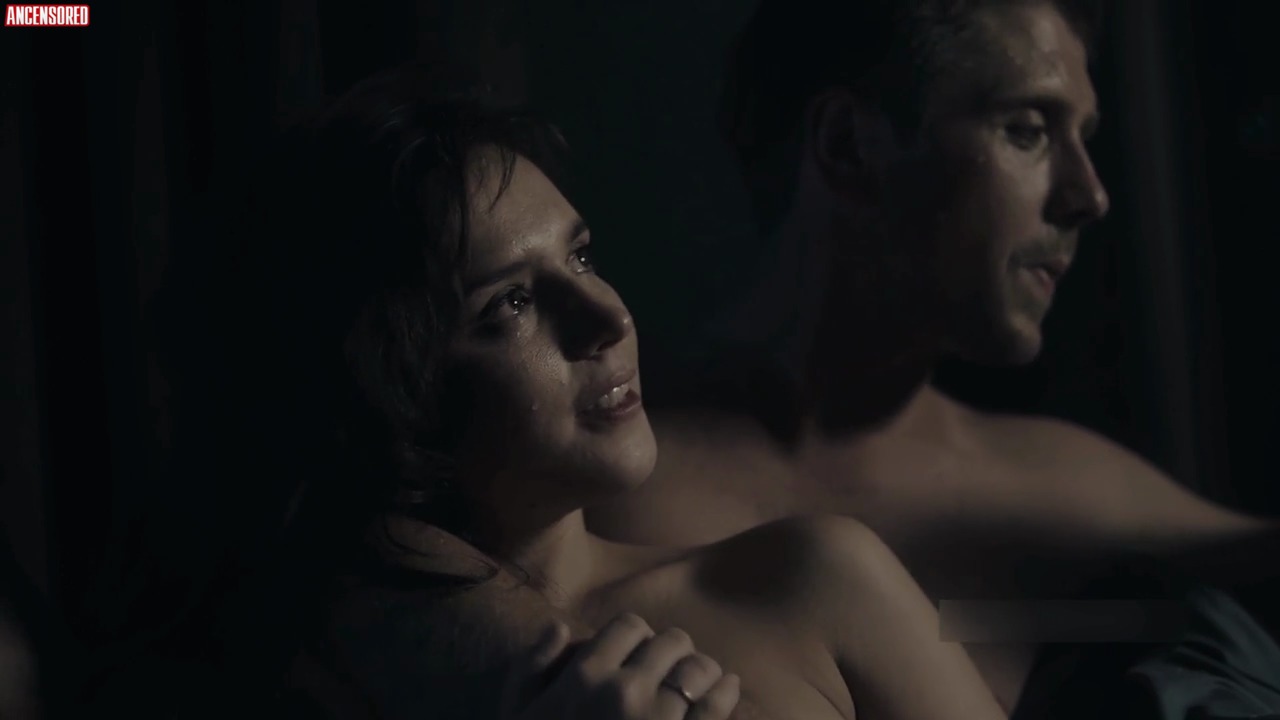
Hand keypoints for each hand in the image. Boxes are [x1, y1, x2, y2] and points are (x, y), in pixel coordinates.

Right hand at [501, 613, 740, 719]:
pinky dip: (727, 690)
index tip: (641, 651)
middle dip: (674, 651)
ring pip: (700, 667)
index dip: (639, 636)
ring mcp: (660, 717)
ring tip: (703, 678)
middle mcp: (624, 688)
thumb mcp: (517, 717)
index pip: (629, 626)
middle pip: (671, 642)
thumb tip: (559, 624)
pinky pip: (719, 701)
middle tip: (674, 666)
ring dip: (703, 669)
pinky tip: (727, 690)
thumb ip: (531, 668)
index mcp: (584, 676)